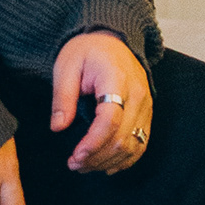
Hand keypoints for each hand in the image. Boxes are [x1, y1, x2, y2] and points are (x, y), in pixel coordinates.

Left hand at [52, 31, 150, 174]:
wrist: (112, 38)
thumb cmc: (87, 51)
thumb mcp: (67, 65)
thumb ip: (63, 97)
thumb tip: (58, 127)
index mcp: (116, 79)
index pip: (110, 119)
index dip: (93, 142)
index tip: (75, 155)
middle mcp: (137, 94)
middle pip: (123, 137)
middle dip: (97, 157)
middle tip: (74, 165)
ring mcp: (146, 105)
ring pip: (134, 145)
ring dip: (109, 161)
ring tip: (85, 166)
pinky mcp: (147, 113)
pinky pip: (142, 143)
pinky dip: (126, 159)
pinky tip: (107, 166)